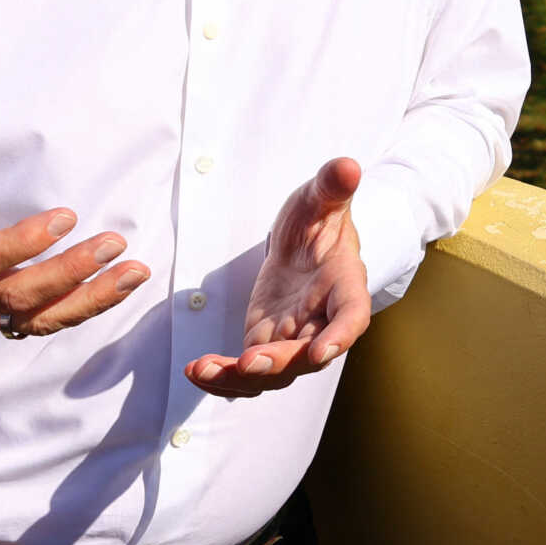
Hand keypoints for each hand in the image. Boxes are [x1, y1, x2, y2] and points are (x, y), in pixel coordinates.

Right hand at [0, 124, 149, 335]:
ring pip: (38, 320)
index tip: (66, 217)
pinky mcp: (3, 321)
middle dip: (69, 273)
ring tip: (136, 272)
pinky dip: (88, 306)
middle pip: (16, 296)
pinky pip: (48, 322)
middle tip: (114, 242)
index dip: (22, 244)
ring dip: (91, 299)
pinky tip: (123, 285)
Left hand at [187, 157, 367, 397]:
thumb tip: (346, 166)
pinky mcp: (265, 343)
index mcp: (345, 287)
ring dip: (240, 378)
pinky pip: (246, 370)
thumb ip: (332, 187)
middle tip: (248, 363)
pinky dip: (221, 376)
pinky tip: (194, 370)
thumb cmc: (319, 218)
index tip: (321, 352)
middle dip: (279, 363)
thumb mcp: (321, 199)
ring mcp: (293, 338)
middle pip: (307, 356)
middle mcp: (322, 322)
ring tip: (202, 369)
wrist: (303, 240)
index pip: (351, 317)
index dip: (339, 337)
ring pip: (274, 373)